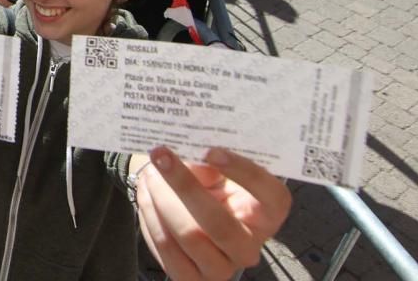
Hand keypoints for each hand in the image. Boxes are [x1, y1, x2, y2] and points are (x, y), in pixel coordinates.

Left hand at [136, 146, 290, 279]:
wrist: (189, 214)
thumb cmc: (209, 185)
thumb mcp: (217, 170)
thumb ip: (209, 164)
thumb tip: (189, 157)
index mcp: (267, 214)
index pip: (270, 195)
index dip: (243, 172)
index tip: (211, 150)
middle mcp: (249, 248)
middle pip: (219, 223)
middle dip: (184, 185)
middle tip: (160, 155)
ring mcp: (222, 268)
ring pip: (187, 235)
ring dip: (160, 199)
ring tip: (150, 175)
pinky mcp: (192, 279)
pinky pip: (166, 249)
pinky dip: (151, 217)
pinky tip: (147, 197)